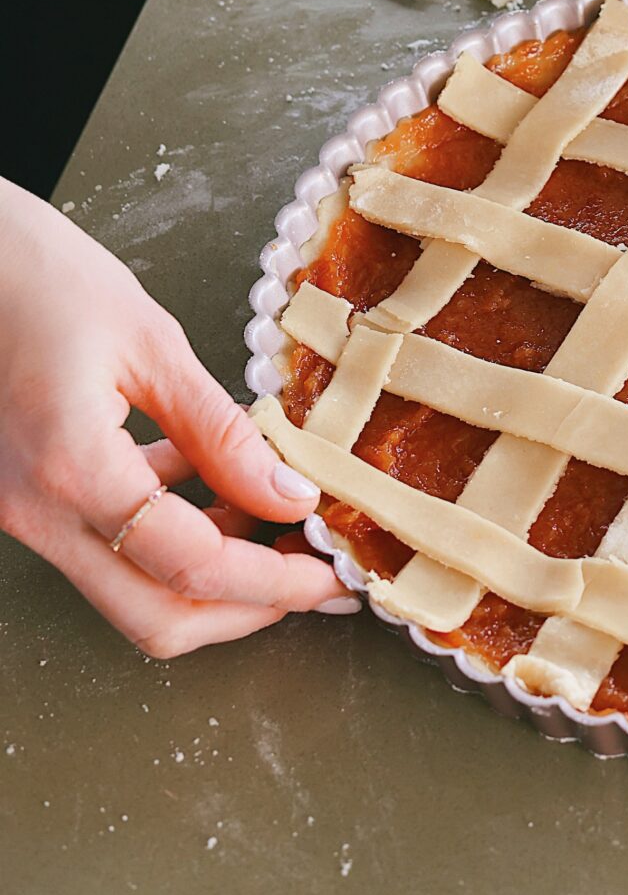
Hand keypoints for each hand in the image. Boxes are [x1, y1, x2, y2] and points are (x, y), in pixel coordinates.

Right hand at [0, 180, 353, 657]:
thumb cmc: (41, 278)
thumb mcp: (152, 344)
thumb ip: (221, 431)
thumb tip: (289, 493)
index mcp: (71, 469)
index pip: (191, 567)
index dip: (274, 581)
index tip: (330, 574)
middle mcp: (37, 511)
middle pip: (156, 616)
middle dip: (248, 607)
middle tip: (317, 577)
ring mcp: (25, 511)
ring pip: (133, 590)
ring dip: (215, 574)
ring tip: (283, 527)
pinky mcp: (29, 496)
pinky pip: (110, 544)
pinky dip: (174, 533)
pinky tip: (221, 489)